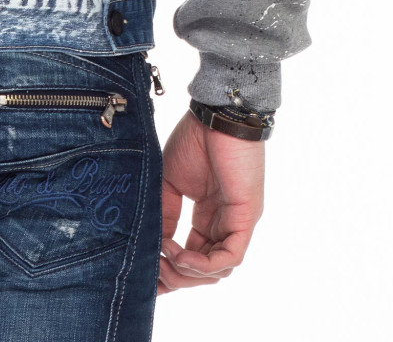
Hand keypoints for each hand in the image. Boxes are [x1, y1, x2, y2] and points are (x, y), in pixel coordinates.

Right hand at [157, 108, 263, 295]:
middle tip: (154, 272)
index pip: (192, 255)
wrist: (216, 116)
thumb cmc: (196, 140)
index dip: (170, 269)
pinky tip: (181, 255)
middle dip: (177, 276)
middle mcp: (224, 224)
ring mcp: (237, 223)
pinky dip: (204, 264)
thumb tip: (154, 244)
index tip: (147, 276)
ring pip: (218, 270)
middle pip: (204, 269)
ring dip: (188, 271)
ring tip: (166, 257)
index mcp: (207, 216)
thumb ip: (165, 214)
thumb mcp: (170, 182)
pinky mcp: (246, 219)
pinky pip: (230, 256)